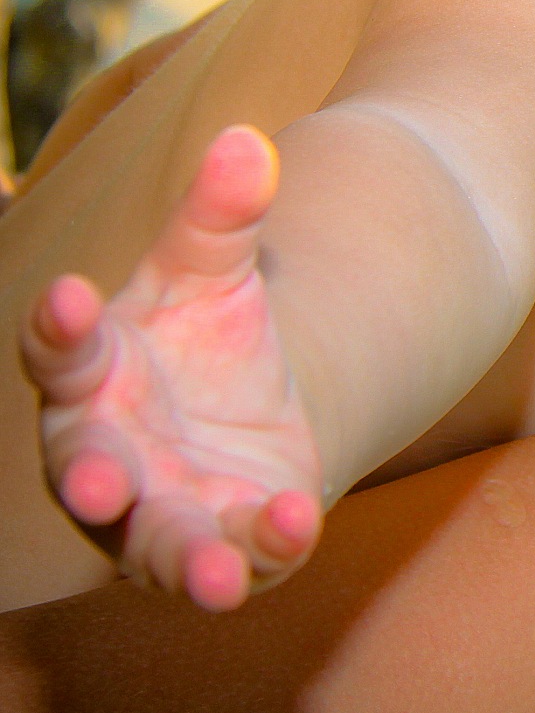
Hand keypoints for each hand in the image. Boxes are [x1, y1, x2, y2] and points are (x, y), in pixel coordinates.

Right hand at [20, 124, 323, 609]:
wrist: (253, 413)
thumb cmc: (203, 337)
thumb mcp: (215, 270)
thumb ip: (222, 215)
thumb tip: (248, 138)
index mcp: (94, 372)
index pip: (61, 347)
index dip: (59, 324)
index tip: (68, 294)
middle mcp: (111, 453)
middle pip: (89, 470)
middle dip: (95, 479)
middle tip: (102, 486)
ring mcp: (165, 507)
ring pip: (159, 544)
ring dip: (184, 558)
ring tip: (213, 574)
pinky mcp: (228, 540)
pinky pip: (245, 554)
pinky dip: (268, 545)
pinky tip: (297, 522)